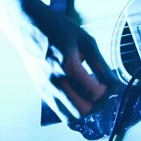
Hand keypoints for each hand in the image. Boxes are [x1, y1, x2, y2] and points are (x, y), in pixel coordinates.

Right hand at [19, 0, 105, 120]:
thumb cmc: (56, 28)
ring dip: (86, 110)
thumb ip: (100, 64)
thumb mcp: (85, 40)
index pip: (95, 92)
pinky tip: (80, 95)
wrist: (25, 25)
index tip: (111, 82)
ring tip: (92, 95)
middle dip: (98, 104)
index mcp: (67, 64)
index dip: (108, 90)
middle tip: (103, 91)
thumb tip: (114, 83)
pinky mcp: (40, 91)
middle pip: (83, 110)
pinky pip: (60, 112)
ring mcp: (45, 88)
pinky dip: (73, 109)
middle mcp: (54, 81)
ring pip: (71, 116)